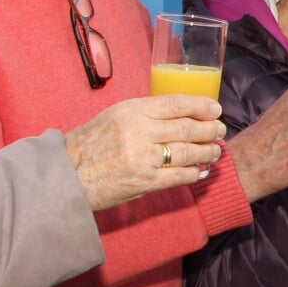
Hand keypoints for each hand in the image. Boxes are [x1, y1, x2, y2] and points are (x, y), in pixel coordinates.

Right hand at [64, 93, 226, 210]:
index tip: (215, 109)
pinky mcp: (144, 182)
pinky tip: (200, 170)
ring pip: (186, 152)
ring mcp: (142, 158)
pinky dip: (193, 173)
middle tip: (220, 130)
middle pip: (186, 128)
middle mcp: (139, 132)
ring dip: (206, 152)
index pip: (176, 104)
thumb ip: (144, 113)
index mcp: (132, 111)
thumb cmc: (90, 144)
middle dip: (209, 130)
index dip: (200, 106)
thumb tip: (180, 114)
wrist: (67, 175)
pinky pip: (178, 176)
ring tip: (215, 151)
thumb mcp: (114, 116)